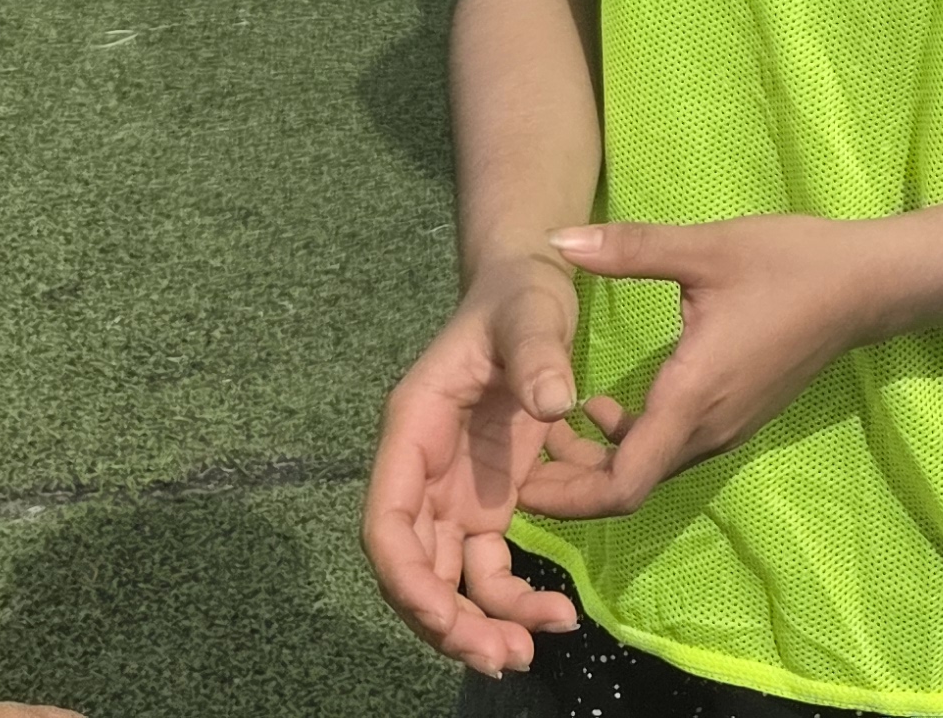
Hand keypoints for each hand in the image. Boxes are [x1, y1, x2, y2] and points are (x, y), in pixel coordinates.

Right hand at [363, 258, 605, 674]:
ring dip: (480, 622)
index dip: (406, 577)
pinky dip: (513, 597)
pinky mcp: (490, 500)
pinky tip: (555, 613)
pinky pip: (489, 565)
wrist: (534, 285)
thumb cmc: (521, 294)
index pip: (386, 520)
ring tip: (530, 649)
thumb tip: (556, 404)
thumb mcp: (530, 311)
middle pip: (414, 565)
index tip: (444, 618)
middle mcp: (424, 469)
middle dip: (446, 621)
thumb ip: (538, 353)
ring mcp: (454, 491)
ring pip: (451, 578)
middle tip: (504, 656)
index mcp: (414, 428)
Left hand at [516, 215, 887, 521]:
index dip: (568, 497)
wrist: (865, 285)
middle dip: (570, 482)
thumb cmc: (789, 264)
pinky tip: (606, 408)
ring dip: (599, 463)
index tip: (520, 480)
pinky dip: (630, 446)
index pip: (624, 484)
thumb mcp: (706, 247)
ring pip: (650, 470)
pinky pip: (671, 451)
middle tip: (519, 454)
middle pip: (628, 487)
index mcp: (693, 397)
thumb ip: (629, 248)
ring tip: (553, 428)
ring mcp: (725, 429)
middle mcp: (707, 430)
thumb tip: (555, 239)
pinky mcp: (735, 418)